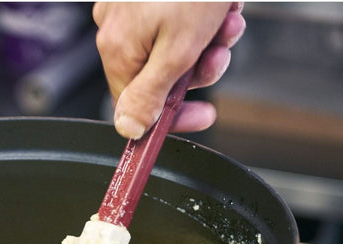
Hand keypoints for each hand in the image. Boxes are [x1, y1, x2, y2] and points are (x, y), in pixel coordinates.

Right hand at [93, 2, 244, 138]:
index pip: (138, 106)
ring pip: (172, 47)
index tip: (204, 115)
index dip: (175, 115)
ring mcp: (130, 7)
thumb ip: (153, 95)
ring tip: (226, 20)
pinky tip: (219, 6)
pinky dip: (201, 19)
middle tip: (221, 51)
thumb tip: (129, 131)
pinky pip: (174, 21)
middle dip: (198, 68)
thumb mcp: (179, 49)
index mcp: (118, 48)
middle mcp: (117, 28)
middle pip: (158, 76)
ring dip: (207, 41)